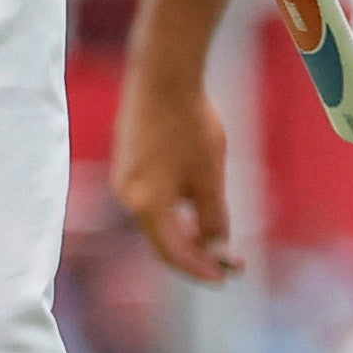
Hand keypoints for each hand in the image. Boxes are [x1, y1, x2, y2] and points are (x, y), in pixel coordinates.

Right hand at [110, 54, 243, 286]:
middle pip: (162, 240)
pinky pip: (151, 199)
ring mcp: (124, 178)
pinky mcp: (127, 161)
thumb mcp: (209, 178)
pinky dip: (174, 210)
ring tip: (216, 234)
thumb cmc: (189, 125)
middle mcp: (127, 196)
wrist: (162, 75)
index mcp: (147, 205)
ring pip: (157, 219)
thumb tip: (217, 249)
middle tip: (228, 259)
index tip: (226, 277)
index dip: (200, 270)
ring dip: (186, 231)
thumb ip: (213, 219)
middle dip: (195, 253)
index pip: (173, 254)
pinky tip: (196, 202)